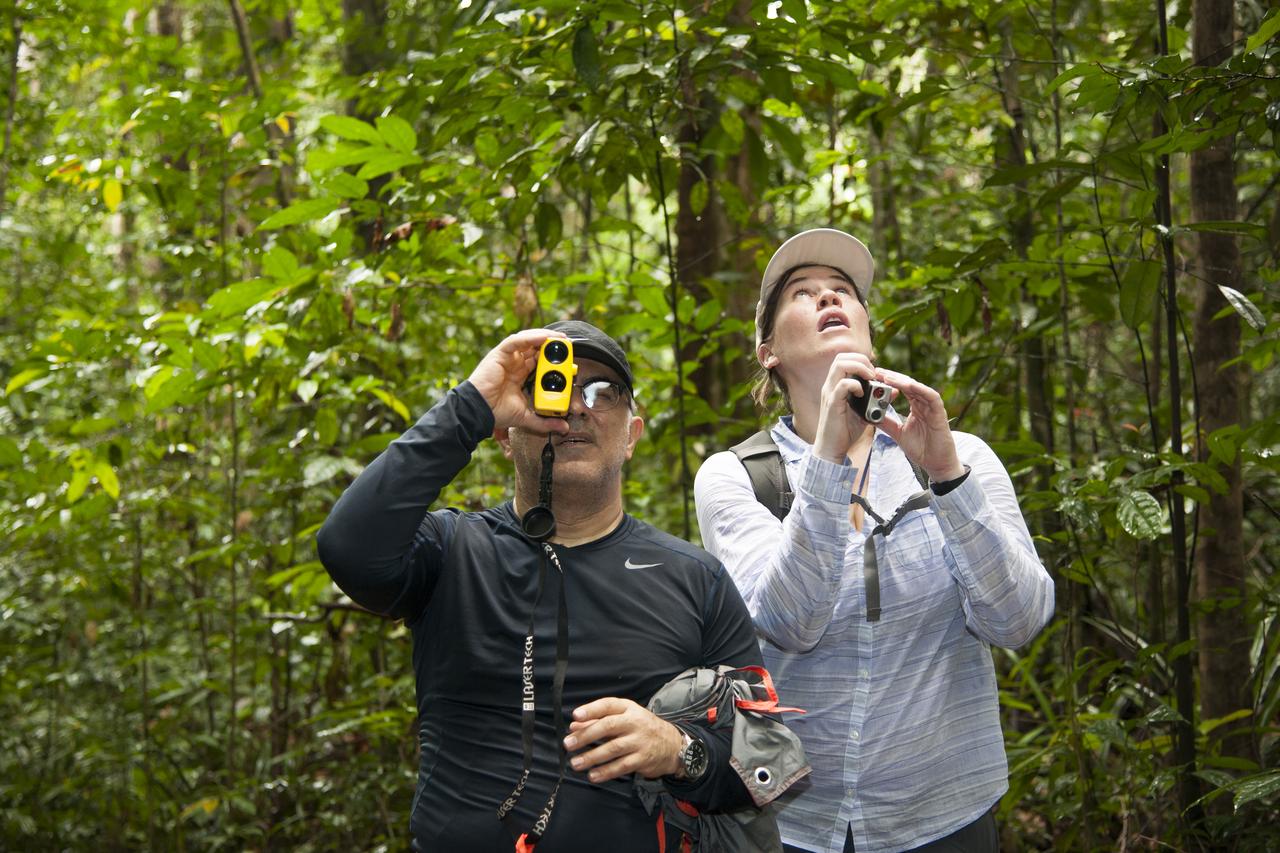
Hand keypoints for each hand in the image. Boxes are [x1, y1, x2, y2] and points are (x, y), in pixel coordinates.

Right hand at [466, 329, 569, 434]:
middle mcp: (514, 364)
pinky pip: (516, 341)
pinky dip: (530, 337)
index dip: (554, 359)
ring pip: (528, 340)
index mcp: (520, 375)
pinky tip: (544, 338)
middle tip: (570, 345)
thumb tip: (564, 427)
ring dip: (545, 337)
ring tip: (560, 338)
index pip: (540, 361)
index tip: (570, 361)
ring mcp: (507, 358)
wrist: (479, 412)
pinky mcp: (500, 354)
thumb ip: (545, 422)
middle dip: (553, 345)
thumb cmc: (496, 412)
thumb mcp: (526, 417)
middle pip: (536, 348)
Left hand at [563, 698, 683, 782]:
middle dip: (586, 736)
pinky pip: (622, 766)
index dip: (591, 710)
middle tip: (568, 744)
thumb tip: (574, 726)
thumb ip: (598, 720)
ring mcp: (640, 741)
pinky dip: (606, 772)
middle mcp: (634, 722)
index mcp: (628, 708)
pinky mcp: (643, 759)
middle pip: (608, 727)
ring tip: (576, 763)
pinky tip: (593, 775)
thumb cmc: (642, 728)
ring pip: (613, 749)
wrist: (673, 744)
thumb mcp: (624, 718)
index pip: (608, 705)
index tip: (575, 716)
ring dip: (592, 757)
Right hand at [813, 353, 878, 462]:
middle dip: (861, 360)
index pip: (844, 359)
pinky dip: (856, 384)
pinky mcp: (832, 403)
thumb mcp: (865, 413)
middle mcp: (830, 386)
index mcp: (835, 385)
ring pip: (840, 365)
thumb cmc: (845, 431)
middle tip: (874, 373)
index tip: (874, 372)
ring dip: (860, 368)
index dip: (861, 360)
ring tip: (871, 379)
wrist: (832, 449)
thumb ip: (877, 401)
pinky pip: (843, 384)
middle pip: (842, 357)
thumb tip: (894, 391)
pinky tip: (862, 394)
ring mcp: (829, 393)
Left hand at [872, 367, 964, 481]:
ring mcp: (932, 408)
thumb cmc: (921, 449)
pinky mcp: (940, 413)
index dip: (889, 381)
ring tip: (887, 377)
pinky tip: (908, 385)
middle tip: (877, 371)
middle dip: (893, 377)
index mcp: (916, 407)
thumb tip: (867, 415)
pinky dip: (920, 389)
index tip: (874, 376)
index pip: (902, 389)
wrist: (936, 464)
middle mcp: (924, 404)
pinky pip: (932, 397)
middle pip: (909, 384)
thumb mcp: (897, 433)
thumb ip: (885, 423)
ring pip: (918, 388)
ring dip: (903, 381)